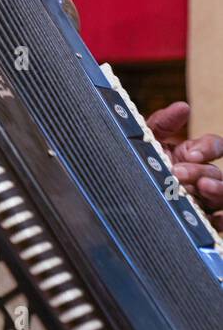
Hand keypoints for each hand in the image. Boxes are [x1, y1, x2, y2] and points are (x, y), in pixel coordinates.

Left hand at [146, 101, 222, 232]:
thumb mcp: (144, 141)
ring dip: (218, 191)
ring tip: (201, 188)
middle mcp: (203, 177)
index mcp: (192, 156)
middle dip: (200, 172)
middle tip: (178, 173)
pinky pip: (221, 222)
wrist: (118, 191)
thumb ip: (162, 123)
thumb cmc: (135, 162)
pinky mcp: (200, 220)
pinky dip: (222, 221)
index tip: (191, 152)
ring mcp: (204, 199)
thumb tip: (183, 107)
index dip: (209, 148)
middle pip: (217, 173)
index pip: (217, 146)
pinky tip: (215, 219)